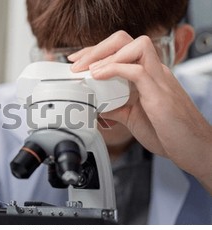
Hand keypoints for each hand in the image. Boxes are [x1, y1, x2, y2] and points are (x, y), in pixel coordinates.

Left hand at [69, 30, 211, 191]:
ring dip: (106, 55)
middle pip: (126, 40)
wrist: (193, 149)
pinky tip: (99, 77)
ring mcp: (159, 80)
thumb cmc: (168, 133)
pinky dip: (115, 69)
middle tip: (77, 63)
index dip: (97, 51)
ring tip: (88, 70)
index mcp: (147, 75)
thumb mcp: (133, 117)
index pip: (121, 48)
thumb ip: (116, 107)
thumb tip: (96, 105)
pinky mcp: (160, 94)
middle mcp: (154, 72)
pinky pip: (138, 70)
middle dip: (97, 48)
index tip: (77, 61)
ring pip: (136, 46)